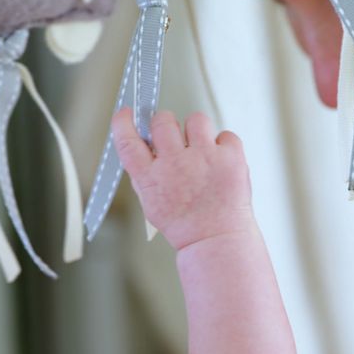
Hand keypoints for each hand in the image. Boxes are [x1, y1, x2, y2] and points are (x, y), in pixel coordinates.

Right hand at [112, 108, 253, 250]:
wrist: (216, 240)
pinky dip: (224, 145)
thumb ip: (145, 173)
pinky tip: (221, 163)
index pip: (128, 140)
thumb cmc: (184, 223)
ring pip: (196, 119)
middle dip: (166, 125)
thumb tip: (144, 144)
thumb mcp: (151, 202)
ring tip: (202, 152)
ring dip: (196, 132)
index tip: (126, 112)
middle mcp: (175, 164)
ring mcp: (204, 158)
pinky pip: (225, 134)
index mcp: (151, 177)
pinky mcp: (230, 157)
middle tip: (175, 140)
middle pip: (162, 120)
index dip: (123, 122)